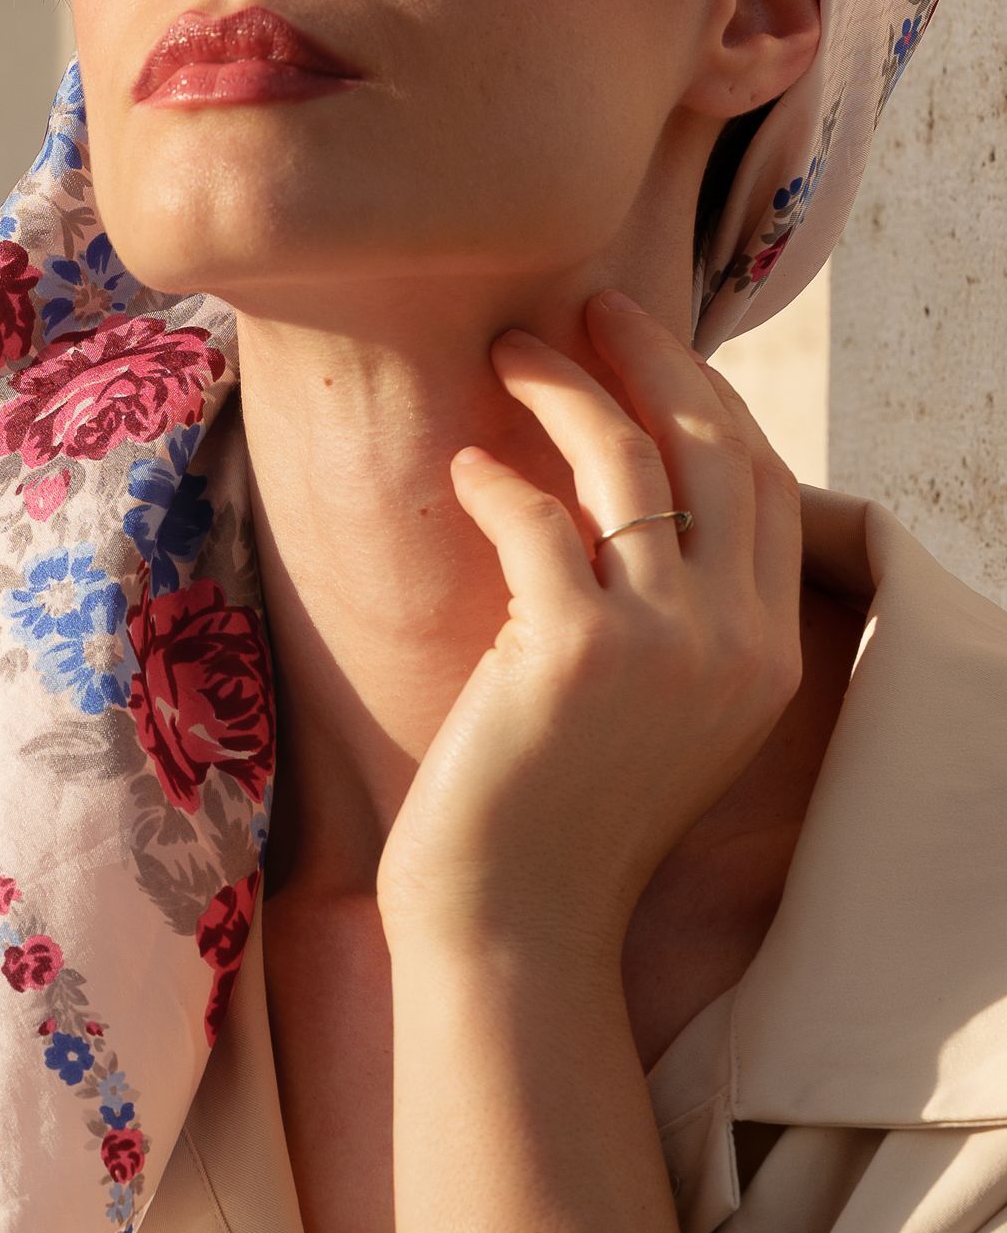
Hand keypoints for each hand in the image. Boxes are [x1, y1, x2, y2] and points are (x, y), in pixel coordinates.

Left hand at [372, 288, 806, 960]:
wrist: (511, 925)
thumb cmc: (553, 817)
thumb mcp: (647, 706)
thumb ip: (666, 611)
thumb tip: (623, 488)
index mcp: (769, 654)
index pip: (761, 483)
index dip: (706, 396)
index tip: (643, 345)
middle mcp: (736, 642)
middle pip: (716, 447)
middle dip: (653, 358)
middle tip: (588, 307)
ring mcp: (664, 646)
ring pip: (628, 463)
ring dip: (564, 391)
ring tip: (506, 355)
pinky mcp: (572, 651)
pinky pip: (536, 518)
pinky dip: (494, 478)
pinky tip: (462, 466)